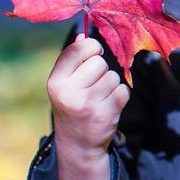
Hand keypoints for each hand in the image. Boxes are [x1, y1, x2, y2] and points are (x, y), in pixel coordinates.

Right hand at [47, 33, 128, 167]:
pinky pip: (123, 91)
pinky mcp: (106, 113)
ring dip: (111, 84)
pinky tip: (108, 105)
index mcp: (55, 81)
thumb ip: (72, 61)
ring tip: (99, 97)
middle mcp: (69, 92)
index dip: (91, 47)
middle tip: (94, 84)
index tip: (94, 53)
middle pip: (99, 62)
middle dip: (101, 70)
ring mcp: (88, 104)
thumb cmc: (72, 106)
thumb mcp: (64, 84)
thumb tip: (83, 35)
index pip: (79, 48)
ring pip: (113, 77)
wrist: (77, 144)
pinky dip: (120, 96)